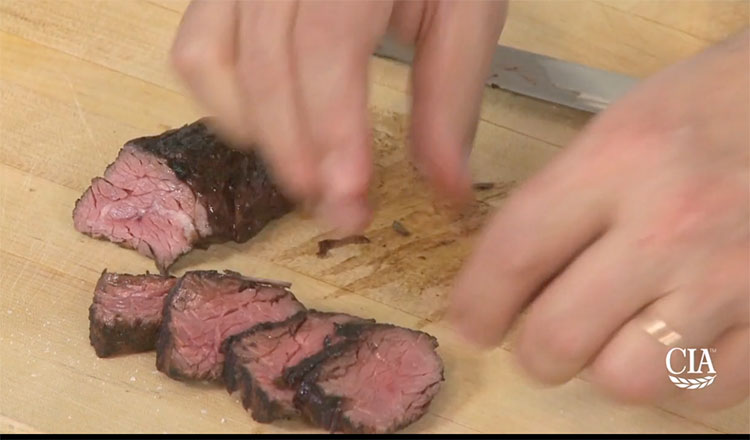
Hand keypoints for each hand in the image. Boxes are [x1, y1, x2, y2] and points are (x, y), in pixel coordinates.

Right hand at [170, 0, 505, 234]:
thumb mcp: (466, 10)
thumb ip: (452, 95)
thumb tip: (447, 188)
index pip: (325, 42)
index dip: (332, 125)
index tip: (349, 195)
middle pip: (265, 63)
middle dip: (298, 153)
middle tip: (340, 211)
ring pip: (213, 59)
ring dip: (258, 134)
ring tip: (307, 176)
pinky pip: (197, 47)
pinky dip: (224, 101)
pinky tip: (268, 129)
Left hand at [449, 30, 748, 408]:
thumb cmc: (720, 104)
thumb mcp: (626, 122)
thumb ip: (563, 194)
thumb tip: (508, 271)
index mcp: (621, 159)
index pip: (515, 252)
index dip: (477, 302)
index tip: (471, 321)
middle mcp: (671, 224)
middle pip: (558, 337)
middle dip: (535, 351)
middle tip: (542, 339)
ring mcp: (730, 277)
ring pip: (625, 378)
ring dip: (607, 364)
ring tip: (618, 332)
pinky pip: (702, 389)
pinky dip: (677, 376)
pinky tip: (678, 337)